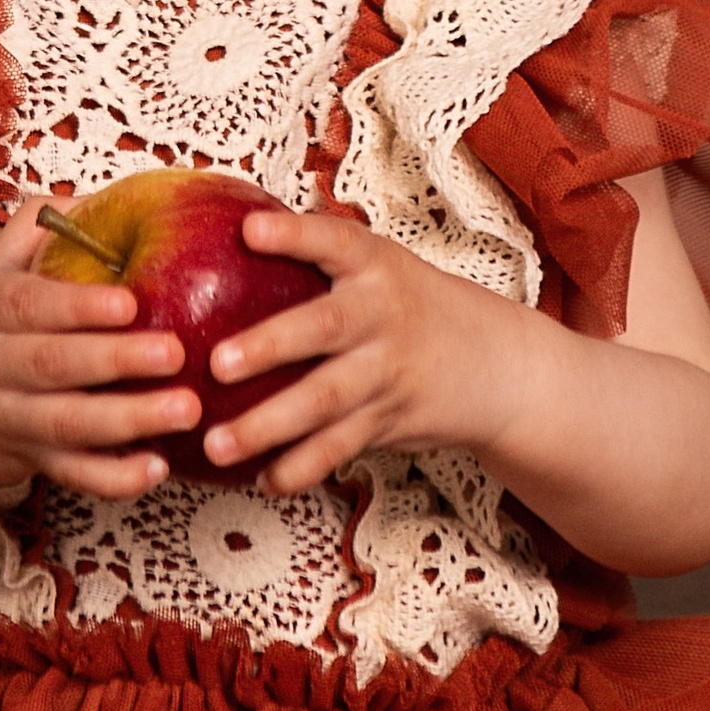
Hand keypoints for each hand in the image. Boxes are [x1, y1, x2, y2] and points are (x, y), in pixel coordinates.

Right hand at [0, 204, 199, 505]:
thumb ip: (42, 229)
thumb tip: (106, 194)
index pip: (27, 305)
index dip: (77, 306)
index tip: (130, 302)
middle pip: (51, 366)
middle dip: (116, 362)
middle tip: (177, 353)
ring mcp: (9, 419)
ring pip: (67, 426)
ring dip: (129, 421)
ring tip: (188, 410)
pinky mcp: (30, 462)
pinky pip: (73, 476)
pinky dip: (115, 477)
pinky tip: (158, 467)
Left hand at [202, 207, 524, 496]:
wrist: (493, 363)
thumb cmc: (407, 305)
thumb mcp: (377, 266)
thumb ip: (315, 256)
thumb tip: (221, 232)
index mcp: (374, 266)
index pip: (334, 241)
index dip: (293, 235)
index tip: (249, 230)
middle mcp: (382, 315)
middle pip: (324, 328)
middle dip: (270, 346)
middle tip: (217, 364)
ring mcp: (386, 372)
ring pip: (324, 400)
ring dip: (268, 425)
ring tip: (216, 444)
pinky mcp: (387, 420)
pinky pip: (339, 448)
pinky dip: (300, 468)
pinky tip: (262, 480)